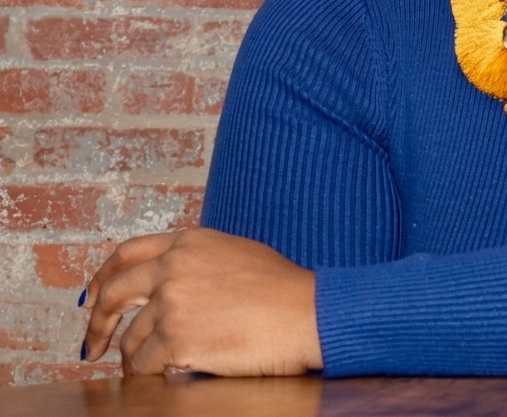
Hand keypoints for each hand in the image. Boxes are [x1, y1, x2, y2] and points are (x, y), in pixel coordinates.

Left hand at [82, 227, 322, 375]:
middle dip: (98, 324)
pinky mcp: (175, 339)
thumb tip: (169, 285)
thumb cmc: (282, 289)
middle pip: (113, 294)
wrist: (305, 313)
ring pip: (130, 338)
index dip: (103, 276)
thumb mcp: (235, 254)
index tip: (92, 297)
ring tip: (148, 368)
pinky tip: (162, 376)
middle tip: (93, 345)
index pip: (128, 253)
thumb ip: (197, 261)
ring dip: (134, 357)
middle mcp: (173, 266)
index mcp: (189, 241)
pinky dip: (148, 375)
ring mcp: (172, 303)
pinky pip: (144, 365)